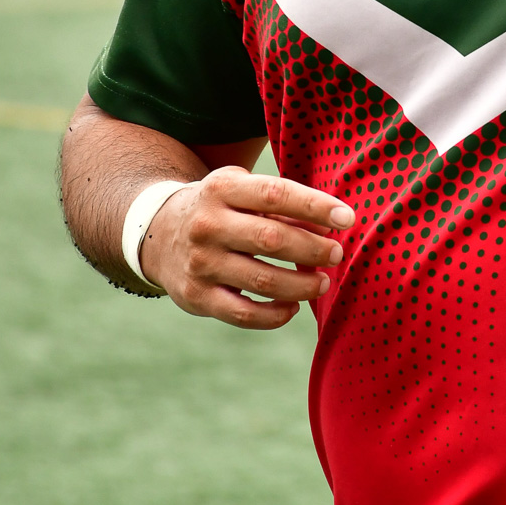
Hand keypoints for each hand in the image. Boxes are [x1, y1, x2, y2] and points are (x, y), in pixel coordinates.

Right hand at [139, 167, 354, 329]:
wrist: (157, 233)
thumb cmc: (221, 209)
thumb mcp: (241, 191)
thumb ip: (281, 205)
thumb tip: (330, 225)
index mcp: (222, 189)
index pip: (276, 194)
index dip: (316, 206)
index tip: (348, 217)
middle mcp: (207, 224)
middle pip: (272, 239)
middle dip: (314, 249)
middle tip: (336, 254)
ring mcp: (200, 263)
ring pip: (262, 280)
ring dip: (302, 285)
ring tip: (322, 282)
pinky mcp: (197, 297)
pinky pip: (244, 314)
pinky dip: (275, 316)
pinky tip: (293, 308)